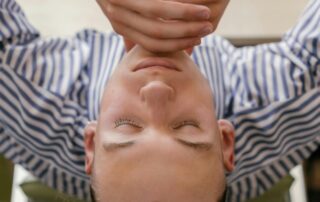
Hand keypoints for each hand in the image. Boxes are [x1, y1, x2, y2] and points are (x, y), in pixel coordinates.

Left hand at [97, 0, 213, 51]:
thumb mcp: (128, 10)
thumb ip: (142, 27)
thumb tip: (168, 46)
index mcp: (121, 26)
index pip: (153, 44)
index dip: (177, 45)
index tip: (197, 41)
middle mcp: (118, 18)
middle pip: (156, 36)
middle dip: (185, 35)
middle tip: (207, 30)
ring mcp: (120, 5)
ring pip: (160, 21)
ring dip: (187, 21)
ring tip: (207, 18)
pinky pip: (159, 6)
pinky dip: (182, 9)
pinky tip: (200, 9)